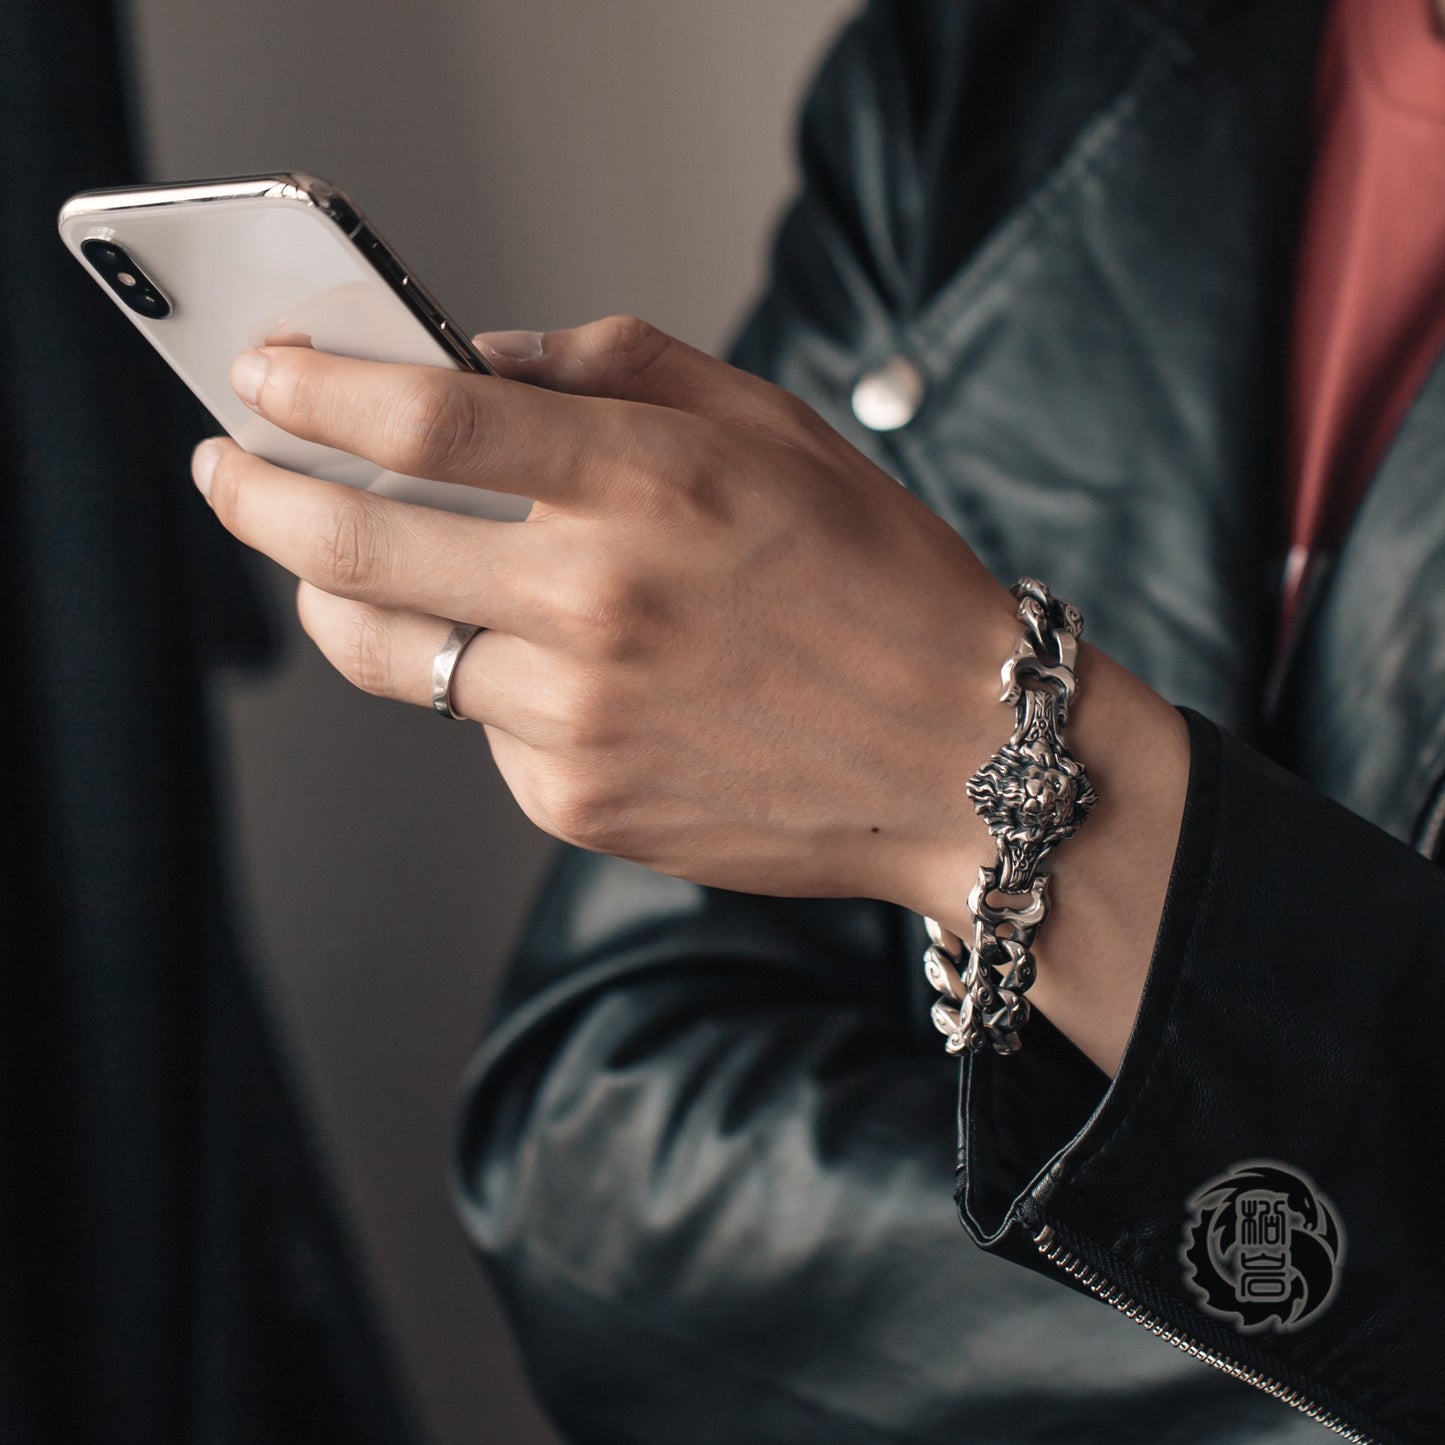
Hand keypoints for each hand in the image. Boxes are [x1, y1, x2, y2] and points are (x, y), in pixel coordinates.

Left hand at [192, 316, 1018, 914]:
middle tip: (232, 474)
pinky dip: (484, 682)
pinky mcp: (578, 804)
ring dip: (346, 595)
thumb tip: (476, 356)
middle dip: (259, 499)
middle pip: (351, 543)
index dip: (315, 388)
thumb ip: (613, 368)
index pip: (423, 417)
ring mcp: (579, 720)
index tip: (266, 377)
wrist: (962, 760)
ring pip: (388, 649)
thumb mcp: (773, 426)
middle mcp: (598, 605)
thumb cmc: (880, 583)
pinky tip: (562, 670)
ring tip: (354, 564)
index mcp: (651, 484)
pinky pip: (477, 727)